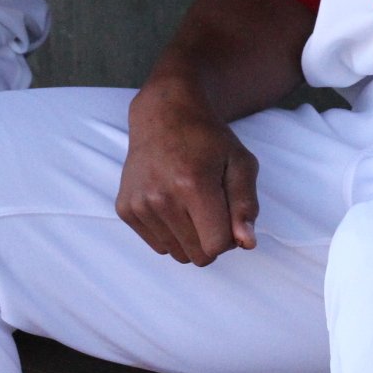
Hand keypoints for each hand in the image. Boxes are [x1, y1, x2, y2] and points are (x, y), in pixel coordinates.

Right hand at [116, 82, 259, 265]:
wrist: (164, 115)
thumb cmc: (207, 139)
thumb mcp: (240, 163)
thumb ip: (246, 205)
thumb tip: (246, 244)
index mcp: (194, 185)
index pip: (218, 245)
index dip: (231, 236)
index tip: (228, 214)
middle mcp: (161, 198)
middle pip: (198, 256)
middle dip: (211, 239)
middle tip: (212, 207)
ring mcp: (139, 205)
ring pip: (177, 254)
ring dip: (191, 237)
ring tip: (191, 203)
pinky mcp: (125, 209)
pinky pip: (158, 245)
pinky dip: (171, 233)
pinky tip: (173, 203)